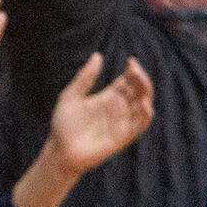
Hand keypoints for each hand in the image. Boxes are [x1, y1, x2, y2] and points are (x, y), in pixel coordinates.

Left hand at [43, 53, 154, 174]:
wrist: (59, 151)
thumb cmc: (63, 125)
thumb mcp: (71, 96)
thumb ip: (85, 78)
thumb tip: (98, 55)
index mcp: (108, 97)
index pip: (129, 81)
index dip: (134, 70)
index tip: (131, 61)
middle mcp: (119, 108)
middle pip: (139, 90)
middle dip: (141, 78)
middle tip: (134, 70)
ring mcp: (122, 122)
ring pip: (143, 104)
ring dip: (146, 92)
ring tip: (140, 80)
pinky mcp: (123, 137)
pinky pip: (141, 124)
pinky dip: (146, 114)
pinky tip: (144, 102)